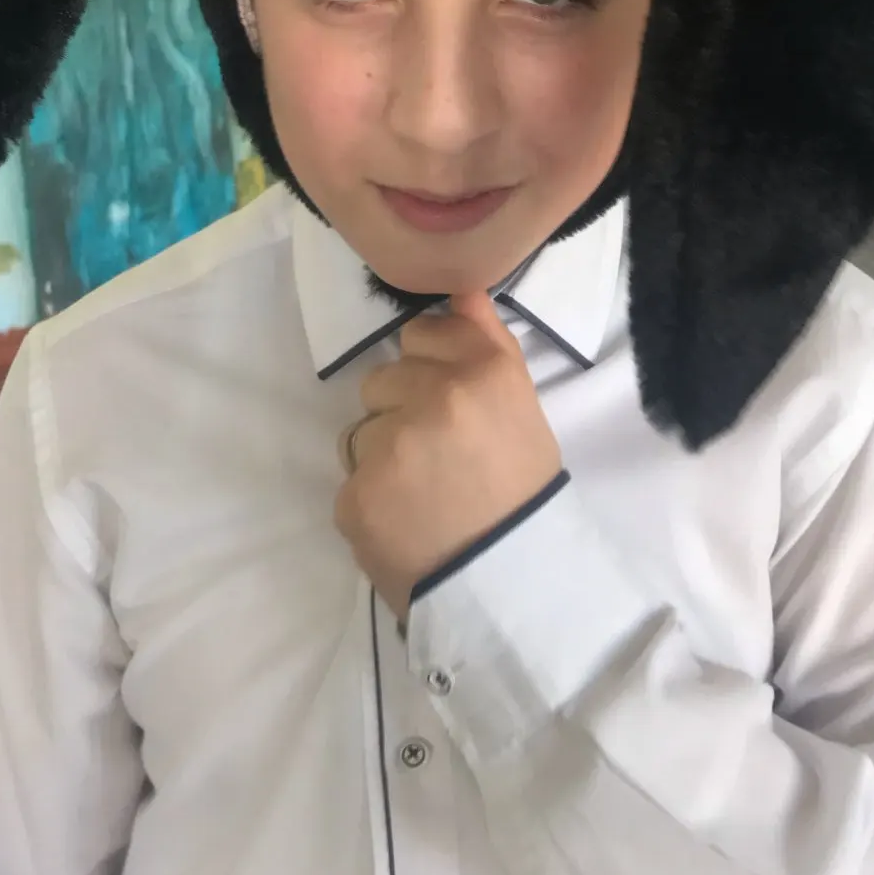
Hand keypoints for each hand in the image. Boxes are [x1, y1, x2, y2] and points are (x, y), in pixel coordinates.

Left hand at [333, 291, 563, 621]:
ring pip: (362, 431)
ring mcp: (391, 448)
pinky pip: (352, 480)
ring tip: (424, 496)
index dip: (432, 368)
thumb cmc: (521, 489)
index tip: (451, 404)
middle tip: (441, 459)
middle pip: (382, 380)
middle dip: (403, 413)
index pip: (421, 334)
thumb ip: (485, 340)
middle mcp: (436, 398)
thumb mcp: (520, 406)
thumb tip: (459, 288)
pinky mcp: (357, 496)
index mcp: (485, 372)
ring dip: (384, 457)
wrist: (510, 586)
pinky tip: (406, 523)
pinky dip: (373, 502)